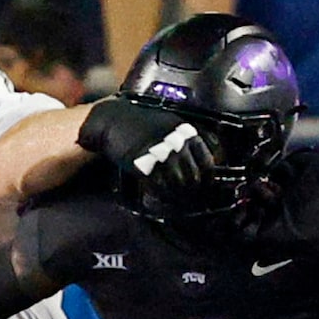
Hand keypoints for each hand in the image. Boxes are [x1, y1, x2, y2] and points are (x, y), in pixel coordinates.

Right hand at [77, 96, 216, 198]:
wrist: (110, 118)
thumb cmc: (138, 120)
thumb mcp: (169, 120)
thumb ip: (187, 136)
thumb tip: (207, 151)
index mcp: (186, 132)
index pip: (208, 161)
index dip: (207, 177)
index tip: (204, 184)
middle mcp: (176, 143)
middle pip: (195, 175)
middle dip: (193, 189)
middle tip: (189, 197)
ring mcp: (160, 154)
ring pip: (179, 184)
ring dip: (178, 195)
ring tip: (175, 200)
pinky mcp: (143, 164)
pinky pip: (159, 186)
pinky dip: (161, 195)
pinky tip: (159, 196)